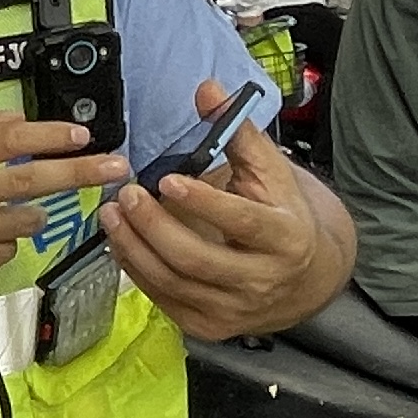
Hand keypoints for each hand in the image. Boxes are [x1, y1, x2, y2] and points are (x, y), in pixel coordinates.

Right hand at [0, 109, 125, 296]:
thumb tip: (16, 119)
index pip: (5, 140)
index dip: (48, 135)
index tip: (82, 135)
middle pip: (28, 179)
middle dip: (78, 171)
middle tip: (117, 167)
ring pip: (24, 220)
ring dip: (35, 213)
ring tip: (14, 210)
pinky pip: (6, 251)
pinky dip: (5, 242)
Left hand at [102, 83, 340, 340]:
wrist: (306, 278)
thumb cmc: (282, 216)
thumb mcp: (270, 171)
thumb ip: (236, 132)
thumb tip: (206, 90)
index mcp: (285, 237)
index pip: (242, 221)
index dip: (203, 203)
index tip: (167, 180)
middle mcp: (262, 280)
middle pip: (197, 258)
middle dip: (153, 226)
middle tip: (125, 195)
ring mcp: (234, 309)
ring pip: (173, 281)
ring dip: (134, 247)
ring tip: (111, 214)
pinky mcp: (210, 327)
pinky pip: (164, 298)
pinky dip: (137, 269)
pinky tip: (121, 242)